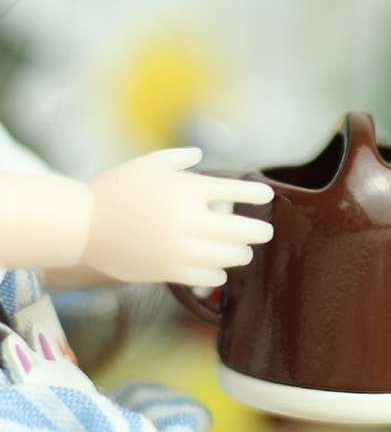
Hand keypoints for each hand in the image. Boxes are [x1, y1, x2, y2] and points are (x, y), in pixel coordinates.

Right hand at [82, 148, 273, 284]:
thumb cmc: (115, 189)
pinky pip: (209, 276)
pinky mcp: (170, 271)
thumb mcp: (148, 164)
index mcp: (187, 189)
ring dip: (241, 253)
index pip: (236, 191)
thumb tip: (200, 155)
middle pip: (243, 229)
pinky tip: (219, 268)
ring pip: (231, 256)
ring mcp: (181, 248)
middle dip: (260, 231)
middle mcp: (189, 219)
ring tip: (244, 251)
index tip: (266, 196)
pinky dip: (219, 273)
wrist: (83, 226)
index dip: (255, 194)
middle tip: (266, 231)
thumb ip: (179, 158)